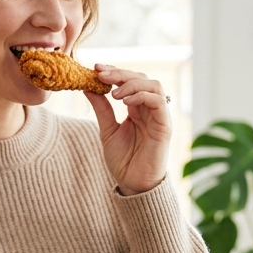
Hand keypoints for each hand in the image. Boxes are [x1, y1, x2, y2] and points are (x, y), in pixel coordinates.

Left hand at [84, 65, 171, 195]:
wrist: (133, 184)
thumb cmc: (123, 160)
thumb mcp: (107, 129)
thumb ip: (101, 107)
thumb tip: (87, 86)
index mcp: (137, 108)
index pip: (130, 81)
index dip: (114, 71)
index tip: (96, 68)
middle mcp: (150, 109)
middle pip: (141, 78)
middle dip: (120, 73)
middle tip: (101, 74)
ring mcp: (159, 116)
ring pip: (153, 85)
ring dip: (132, 83)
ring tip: (114, 92)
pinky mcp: (165, 125)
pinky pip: (159, 102)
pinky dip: (142, 96)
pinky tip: (125, 101)